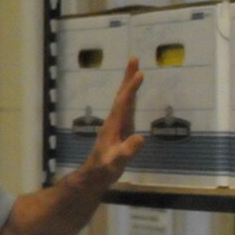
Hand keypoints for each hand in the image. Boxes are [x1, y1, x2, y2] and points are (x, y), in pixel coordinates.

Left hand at [85, 57, 145, 183]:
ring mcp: (116, 124)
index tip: (140, 74)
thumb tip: (140, 138)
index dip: (131, 88)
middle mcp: (114, 121)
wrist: (94, 176)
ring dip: (129, 84)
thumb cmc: (104, 170)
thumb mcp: (116, 162)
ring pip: (124, 100)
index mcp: (113, 125)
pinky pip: (126, 108)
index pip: (123, 103)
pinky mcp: (119, 129)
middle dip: (128, 77)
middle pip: (121, 95)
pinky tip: (133, 93)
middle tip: (134, 58)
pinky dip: (131, 96)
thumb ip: (126, 152)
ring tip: (136, 70)